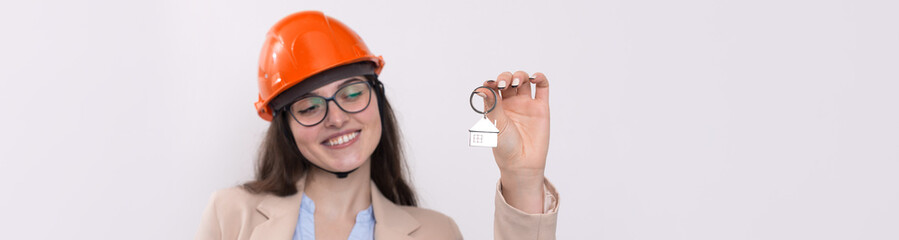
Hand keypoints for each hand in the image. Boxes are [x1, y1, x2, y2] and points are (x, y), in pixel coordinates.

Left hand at [478, 71, 549, 213]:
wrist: (523, 162)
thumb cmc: (505, 147)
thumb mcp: (496, 125)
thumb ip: (492, 105)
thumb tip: (481, 89)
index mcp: (496, 107)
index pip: (493, 87)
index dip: (491, 82)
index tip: (490, 85)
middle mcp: (511, 103)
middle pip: (508, 80)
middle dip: (505, 77)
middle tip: (503, 84)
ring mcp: (526, 104)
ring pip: (524, 81)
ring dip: (520, 75)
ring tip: (517, 82)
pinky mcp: (541, 107)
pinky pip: (542, 87)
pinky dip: (540, 78)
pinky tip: (535, 77)